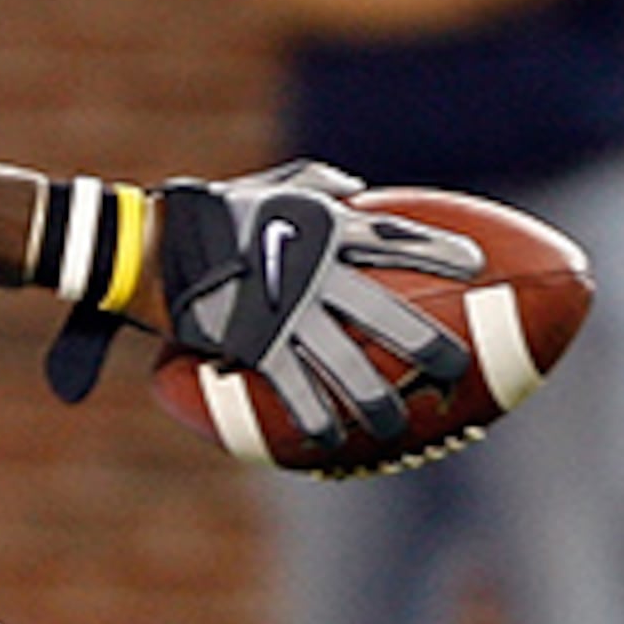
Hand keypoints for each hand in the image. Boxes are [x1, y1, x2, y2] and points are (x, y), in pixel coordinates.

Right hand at [54, 163, 480, 449]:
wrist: (146, 242)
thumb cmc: (206, 210)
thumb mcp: (266, 186)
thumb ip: (312, 181)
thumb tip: (351, 185)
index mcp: (326, 230)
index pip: (397, 239)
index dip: (440, 253)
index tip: (477, 268)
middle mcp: (318, 274)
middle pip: (391, 315)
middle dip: (433, 347)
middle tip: (459, 372)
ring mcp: (287, 313)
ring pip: (349, 366)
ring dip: (380, 401)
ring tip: (402, 426)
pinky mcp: (252, 345)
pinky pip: (293, 389)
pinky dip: (315, 417)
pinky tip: (332, 442)